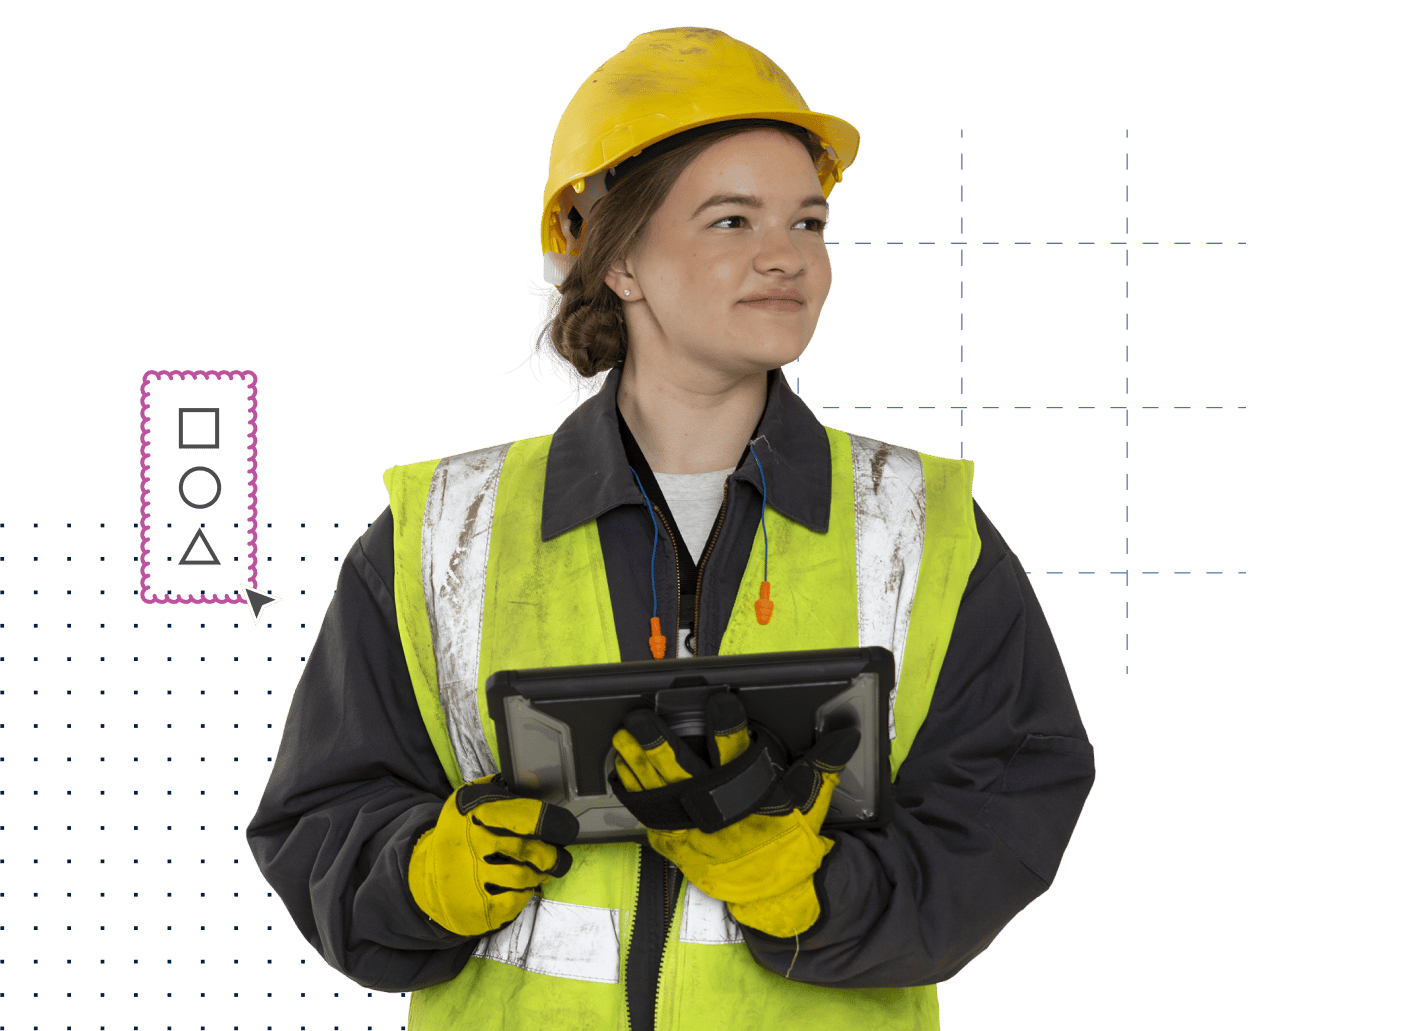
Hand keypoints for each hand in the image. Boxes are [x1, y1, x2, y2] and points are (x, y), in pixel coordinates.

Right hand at [408, 773, 579, 937]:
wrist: (422, 876)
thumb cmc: (456, 837)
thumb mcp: (462, 804)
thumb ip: (493, 790)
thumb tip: (526, 780)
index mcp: (473, 812)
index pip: (522, 815)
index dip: (551, 822)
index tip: (566, 828)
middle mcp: (471, 843)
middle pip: (527, 849)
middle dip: (551, 854)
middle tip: (558, 855)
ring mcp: (472, 876)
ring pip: (523, 876)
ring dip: (540, 874)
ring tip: (541, 871)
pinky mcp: (475, 905)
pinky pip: (514, 901)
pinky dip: (525, 894)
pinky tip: (523, 888)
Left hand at [609, 692, 858, 936]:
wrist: (771, 893)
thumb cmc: (788, 845)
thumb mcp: (810, 805)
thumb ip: (821, 766)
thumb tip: (845, 736)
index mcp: (751, 797)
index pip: (740, 754)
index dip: (728, 727)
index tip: (720, 701)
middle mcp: (716, 813)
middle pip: (683, 772)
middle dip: (659, 745)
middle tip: (640, 722)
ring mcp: (691, 830)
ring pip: (659, 790)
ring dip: (637, 763)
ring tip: (622, 738)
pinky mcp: (675, 843)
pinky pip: (647, 814)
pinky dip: (633, 792)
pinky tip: (621, 772)